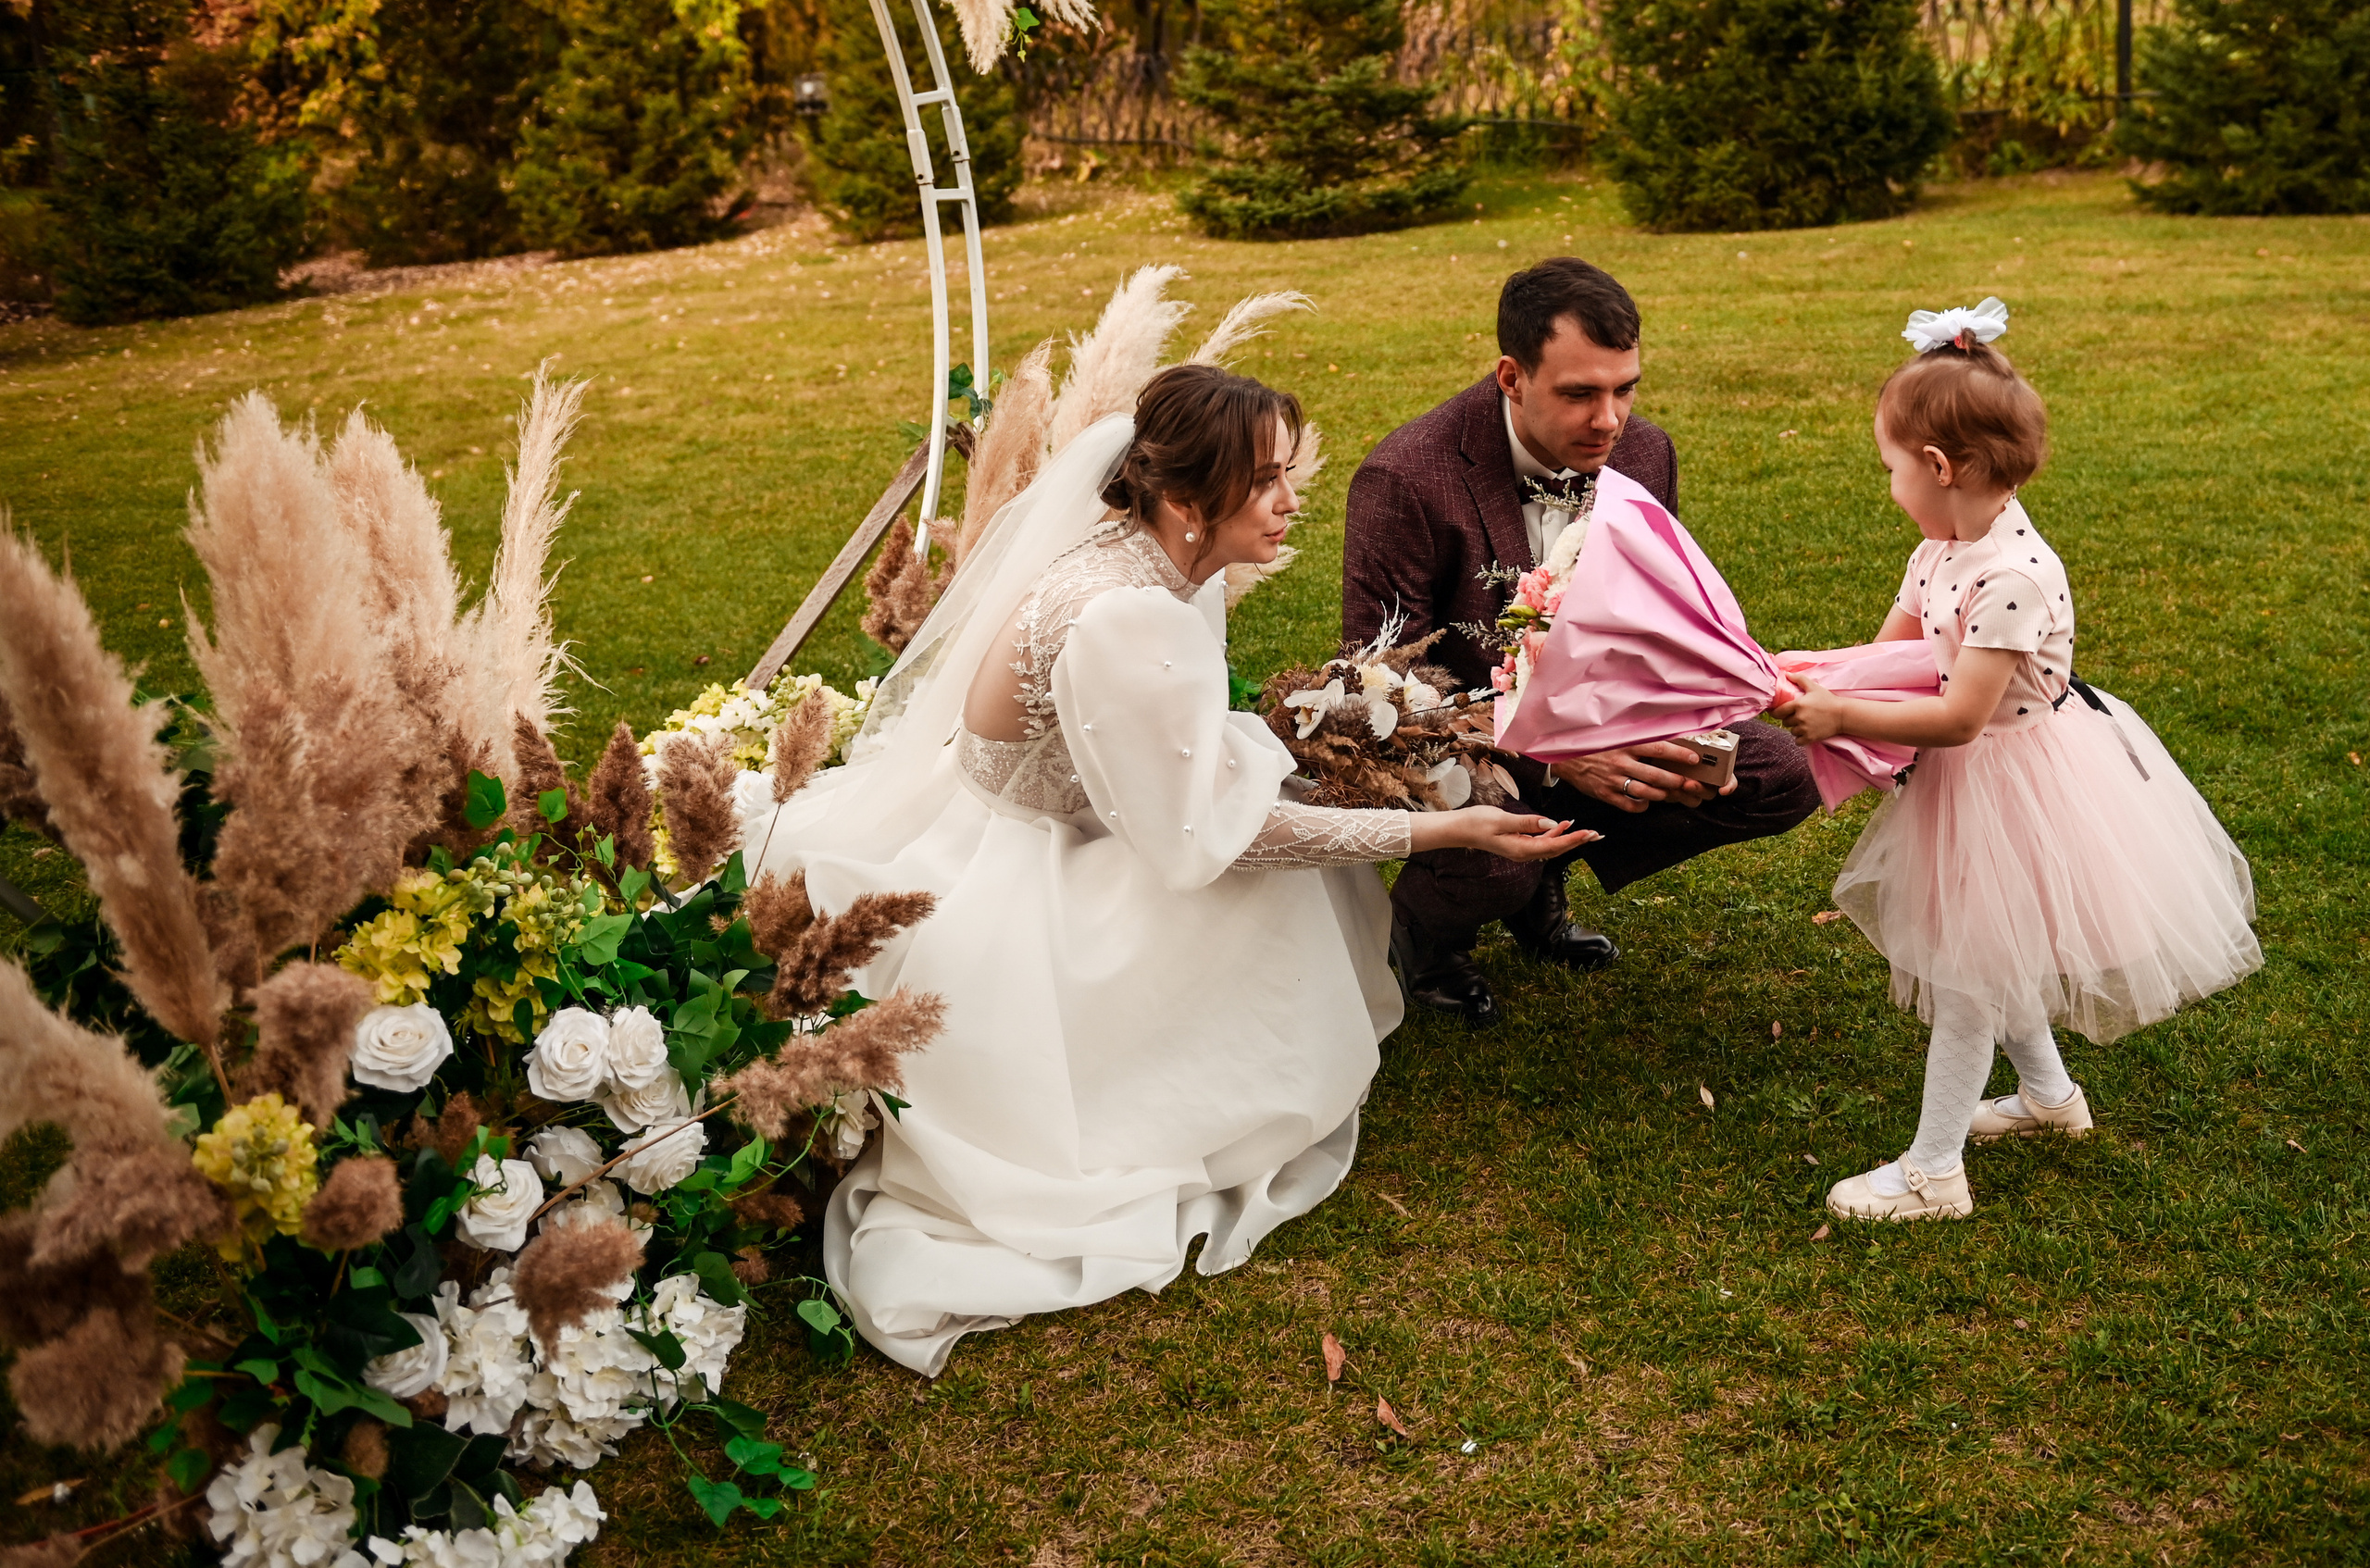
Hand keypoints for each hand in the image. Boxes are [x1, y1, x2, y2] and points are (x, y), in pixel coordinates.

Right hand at [1412, 807, 1599, 861]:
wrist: (1458, 829)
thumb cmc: (1477, 823)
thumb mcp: (1503, 819)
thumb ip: (1528, 822)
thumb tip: (1551, 824)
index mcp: (1521, 849)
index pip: (1554, 845)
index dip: (1573, 839)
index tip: (1589, 833)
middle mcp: (1523, 853)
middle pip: (1556, 849)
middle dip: (1577, 841)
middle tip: (1597, 835)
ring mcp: (1520, 849)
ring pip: (1550, 845)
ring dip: (1567, 838)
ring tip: (1585, 831)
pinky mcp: (1517, 843)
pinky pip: (1541, 841)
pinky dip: (1553, 834)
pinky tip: (1561, 825)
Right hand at [1549, 743, 1735, 813]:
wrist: (1564, 756)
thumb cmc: (1593, 744)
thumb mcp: (1615, 736)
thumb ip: (1636, 739)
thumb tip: (1662, 741)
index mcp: (1626, 745)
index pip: (1659, 750)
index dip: (1679, 755)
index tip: (1694, 759)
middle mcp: (1621, 763)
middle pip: (1657, 775)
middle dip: (1677, 781)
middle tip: (1689, 783)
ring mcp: (1613, 781)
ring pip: (1646, 792)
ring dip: (1662, 794)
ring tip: (1670, 792)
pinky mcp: (1605, 794)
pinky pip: (1629, 805)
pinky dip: (1642, 805)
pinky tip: (1647, 801)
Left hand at [1773, 680, 1845, 744]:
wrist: (1843, 715)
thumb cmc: (1828, 700)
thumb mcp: (1814, 687)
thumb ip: (1799, 679)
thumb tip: (1786, 674)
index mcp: (1798, 705)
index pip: (1778, 712)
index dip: (1776, 712)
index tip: (1778, 712)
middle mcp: (1799, 717)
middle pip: (1785, 722)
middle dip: (1790, 719)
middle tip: (1799, 716)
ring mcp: (1804, 729)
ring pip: (1792, 731)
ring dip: (1796, 729)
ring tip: (1805, 723)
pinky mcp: (1810, 738)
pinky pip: (1797, 741)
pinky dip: (1800, 738)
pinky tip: (1807, 732)